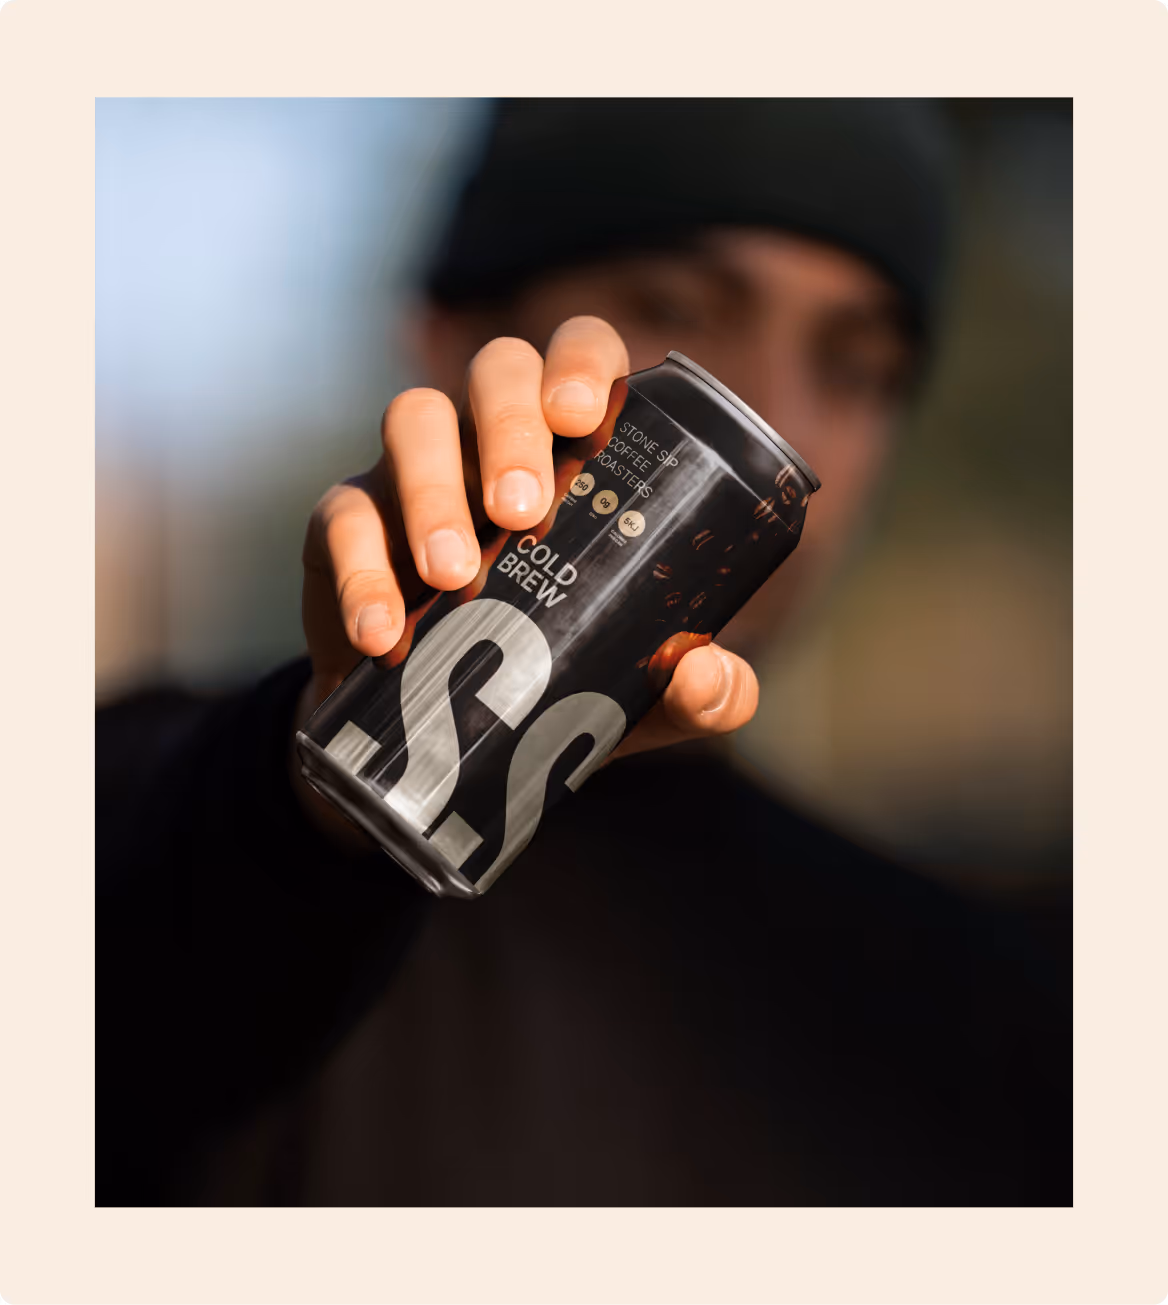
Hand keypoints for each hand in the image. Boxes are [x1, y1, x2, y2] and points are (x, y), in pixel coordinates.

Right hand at [293, 317, 758, 843]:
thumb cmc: (559, 681)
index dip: (580, 361)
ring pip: (412, 417)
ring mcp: (415, 472)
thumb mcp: (640, 693)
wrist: (443, 738)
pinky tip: (384, 635)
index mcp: (572, 449)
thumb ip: (700, 695)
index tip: (581, 417)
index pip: (580, 355)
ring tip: (455, 574)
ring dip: (432, 486)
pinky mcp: (346, 524)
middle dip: (509, 425)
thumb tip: (707, 680)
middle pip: (497, 368)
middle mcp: (493, 439)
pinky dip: (360, 571)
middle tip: (524, 512)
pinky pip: (342, 516)